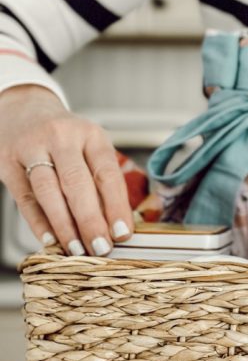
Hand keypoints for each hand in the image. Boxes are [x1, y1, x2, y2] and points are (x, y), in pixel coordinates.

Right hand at [0, 85, 133, 255]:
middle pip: (77, 182)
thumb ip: (100, 181)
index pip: (107, 172)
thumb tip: (115, 226)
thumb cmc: (64, 138)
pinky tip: (50, 240)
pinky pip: (24, 198)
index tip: (123, 233)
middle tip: (101, 247)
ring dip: (64, 225)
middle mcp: (61, 136)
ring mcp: (31, 147)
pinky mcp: (7, 161)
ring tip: (76, 249)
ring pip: (48, 191)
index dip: (116, 205)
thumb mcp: (89, 147)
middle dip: (91, 220)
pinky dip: (38, 222)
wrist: (23, 111)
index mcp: (90, 134)